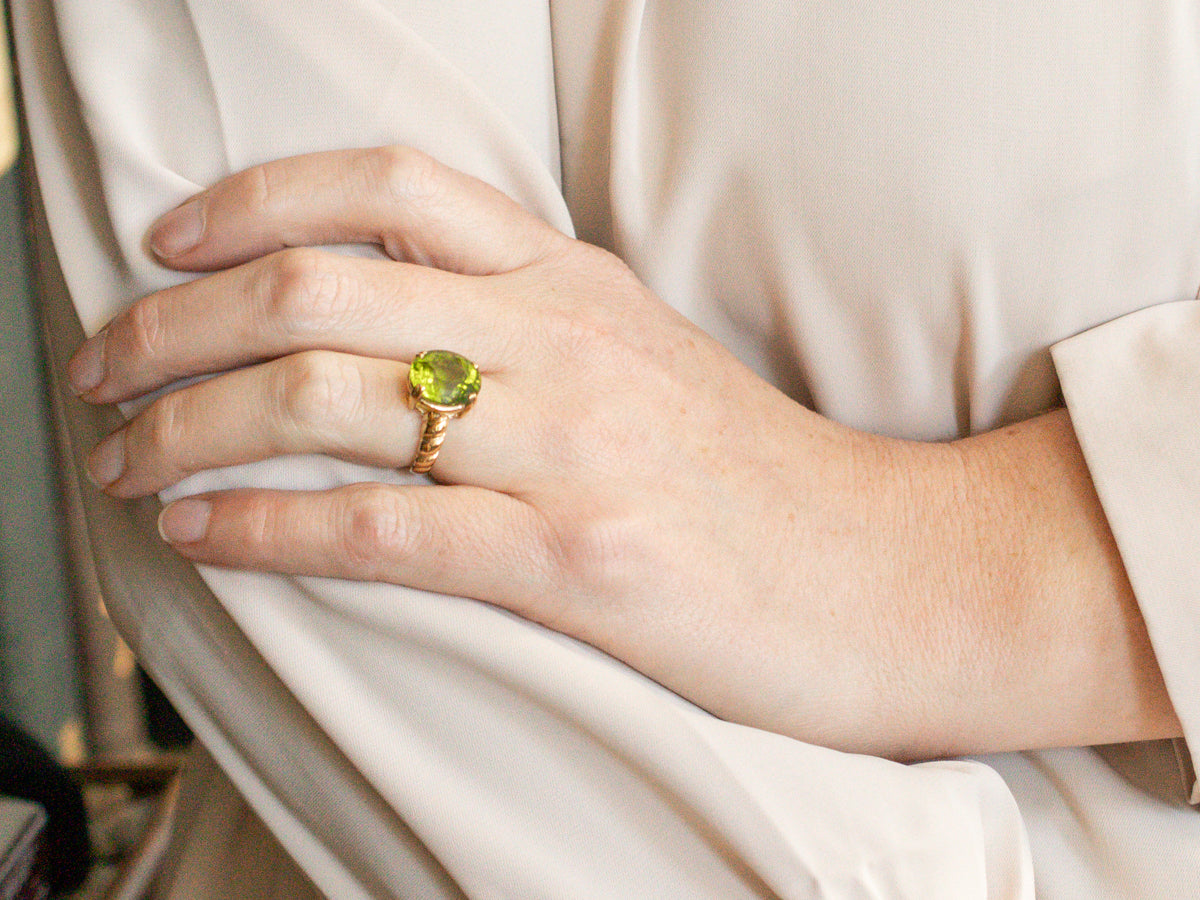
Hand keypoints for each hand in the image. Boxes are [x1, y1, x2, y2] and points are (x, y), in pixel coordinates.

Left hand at [68, 147, 1178, 758]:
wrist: (891, 575)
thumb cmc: (758, 482)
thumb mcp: (645, 361)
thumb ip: (529, 327)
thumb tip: (393, 335)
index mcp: (579, 283)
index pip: (390, 189)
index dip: (254, 197)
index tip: (170, 244)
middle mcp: (567, 343)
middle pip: (320, 288)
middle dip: (174, 325)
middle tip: (102, 365)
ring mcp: (573, 448)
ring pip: (327, 398)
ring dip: (189, 426)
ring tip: (121, 461)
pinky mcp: (581, 561)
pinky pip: (380, 528)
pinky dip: (264, 526)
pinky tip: (200, 534)